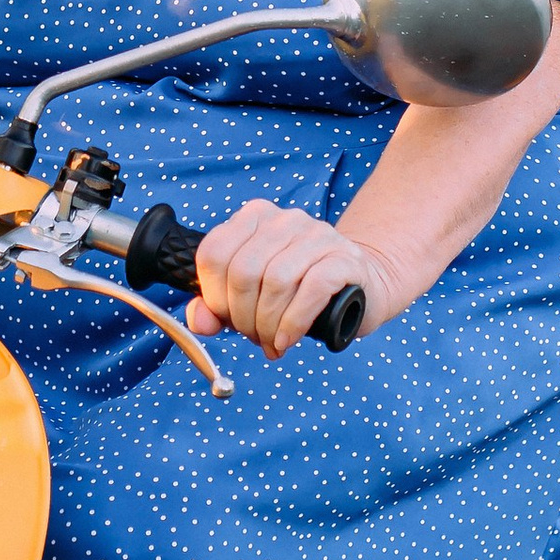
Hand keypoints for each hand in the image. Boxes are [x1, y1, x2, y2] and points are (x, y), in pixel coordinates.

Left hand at [188, 198, 405, 358]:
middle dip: (243, 317)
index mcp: (254, 218)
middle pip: (243, 271)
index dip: (214, 297)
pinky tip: (289, 338)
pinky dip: (293, 321)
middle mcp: (285, 219)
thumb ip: (216, 307)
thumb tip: (199, 322)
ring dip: (269, 324)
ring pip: (276, 281)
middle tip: (255, 337)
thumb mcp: (251, 296)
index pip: (214, 254)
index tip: (227, 319)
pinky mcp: (345, 258)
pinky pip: (311, 289)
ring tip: (273, 341)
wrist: (359, 285)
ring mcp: (318, 235)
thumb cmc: (298, 291)